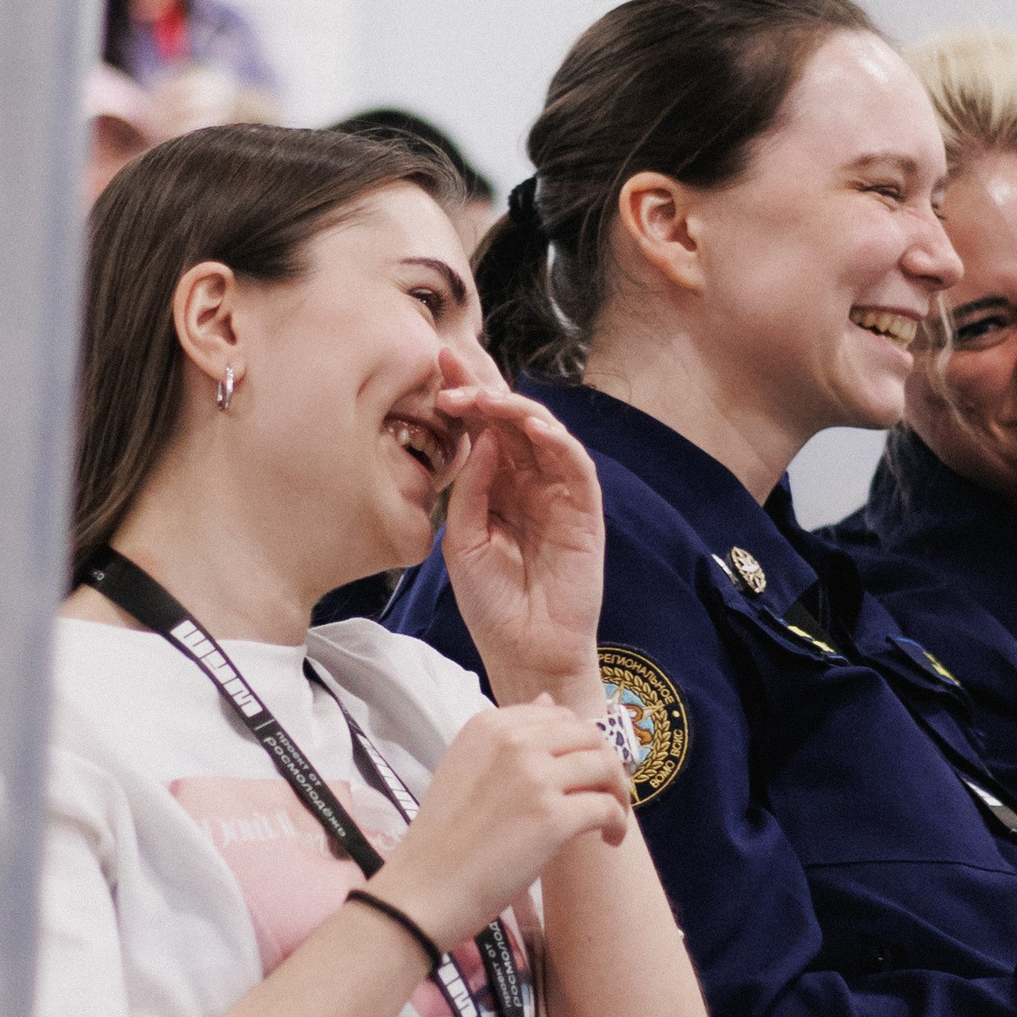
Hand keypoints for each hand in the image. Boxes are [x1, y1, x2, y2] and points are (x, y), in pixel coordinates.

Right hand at [376, 698, 631, 952]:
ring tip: (610, 821)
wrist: (424, 890)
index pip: (558, 715)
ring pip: (606, 766)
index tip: (581, 771)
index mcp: (488, 725)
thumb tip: (548, 701)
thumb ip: (508, 736)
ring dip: (618, 793)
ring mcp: (534, 778)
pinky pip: (607, 807)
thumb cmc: (443, 839)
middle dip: (606, 764)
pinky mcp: (552, 818)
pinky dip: (617, 824)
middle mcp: (513, 741)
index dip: (579, 744)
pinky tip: (609, 840)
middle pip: (589, 736)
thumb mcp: (465, 766)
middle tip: (606, 795)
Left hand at [437, 362, 606, 713]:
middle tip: (450, 365)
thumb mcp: (463, 541)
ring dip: (513, 408)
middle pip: (509, 420)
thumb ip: (472, 490)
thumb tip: (482, 438)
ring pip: (542, 432)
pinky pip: (574, 463)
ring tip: (482, 397)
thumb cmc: (492, 604)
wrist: (525, 652)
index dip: (462, 397)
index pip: (481, 429)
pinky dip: (557, 440)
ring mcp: (557, 492)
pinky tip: (531, 426)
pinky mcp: (584, 509)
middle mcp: (527, 481)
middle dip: (481, 387)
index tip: (432, 371)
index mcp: (496, 486)